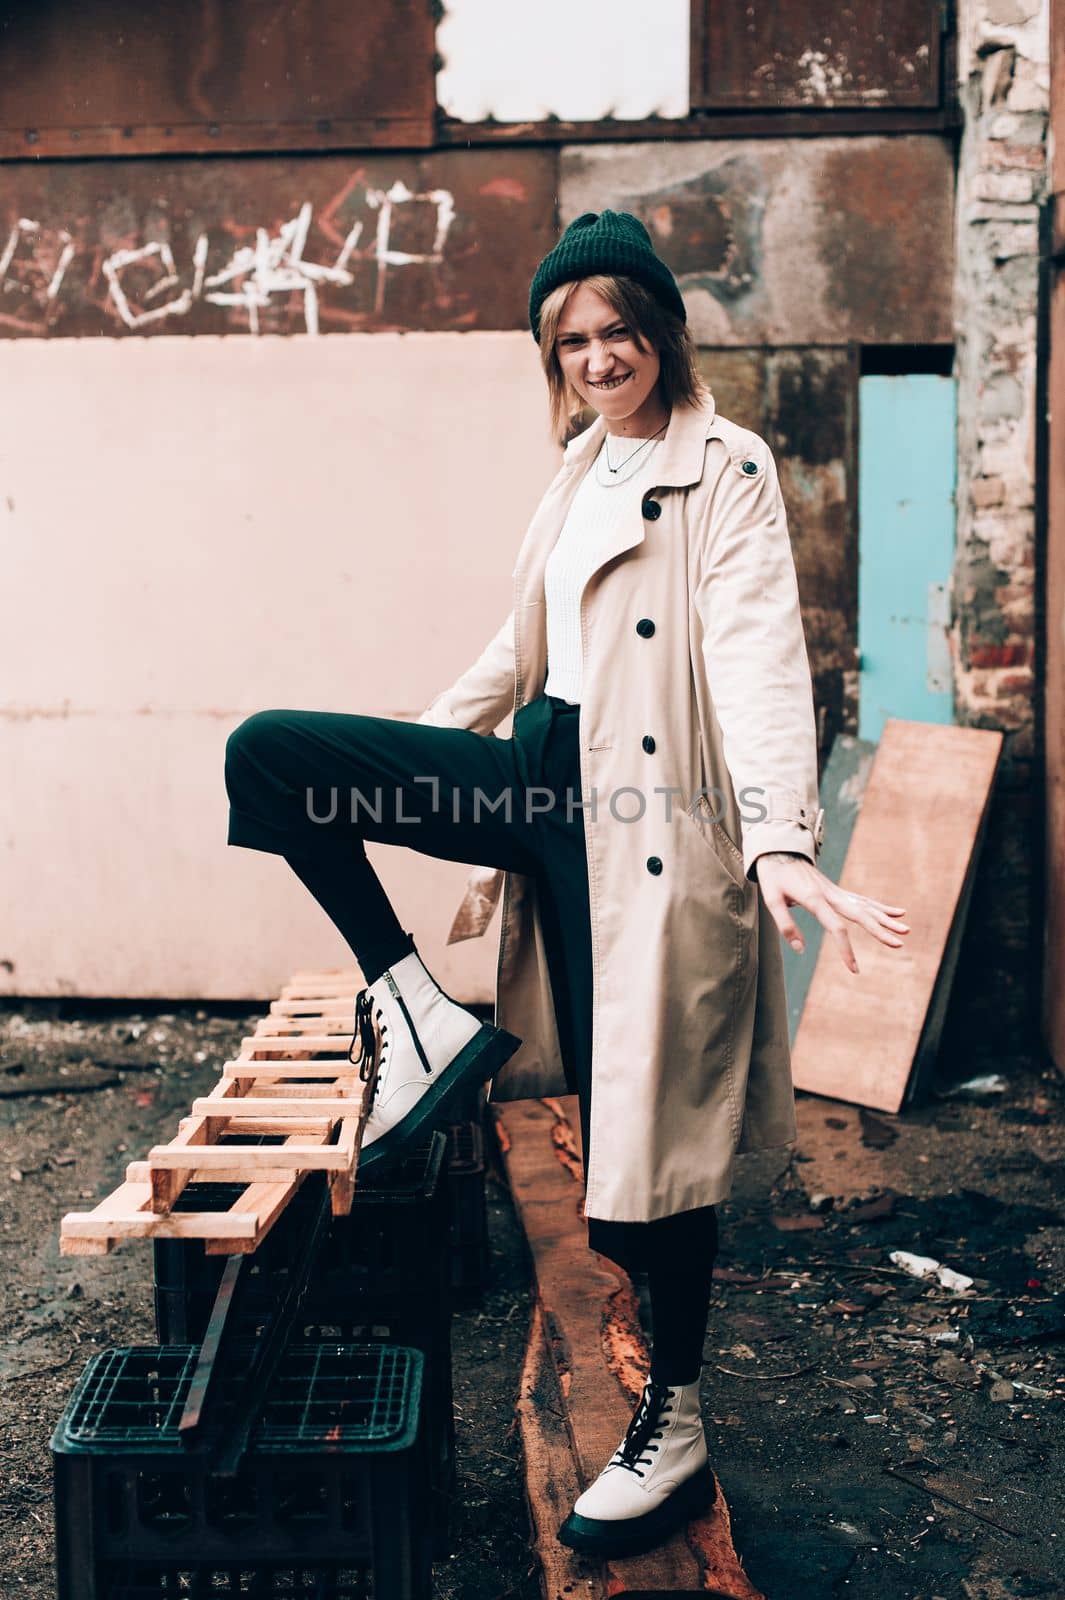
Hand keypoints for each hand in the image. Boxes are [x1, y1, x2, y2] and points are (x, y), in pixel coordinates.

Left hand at [753, 852, 908, 974]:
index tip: (854, 969)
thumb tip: (800, 949)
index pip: (836, 927)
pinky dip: (880, 907)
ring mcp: (836, 891)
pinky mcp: (837, 891)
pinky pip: (862, 901)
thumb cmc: (774, 876)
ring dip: (886, 918)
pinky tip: (896, 912)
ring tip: (906, 929)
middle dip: (880, 931)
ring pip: (866, 906)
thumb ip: (785, 925)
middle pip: (861, 914)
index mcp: (815, 898)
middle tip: (899, 943)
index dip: (846, 949)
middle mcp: (831, 894)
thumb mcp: (771, 899)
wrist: (779, 850)